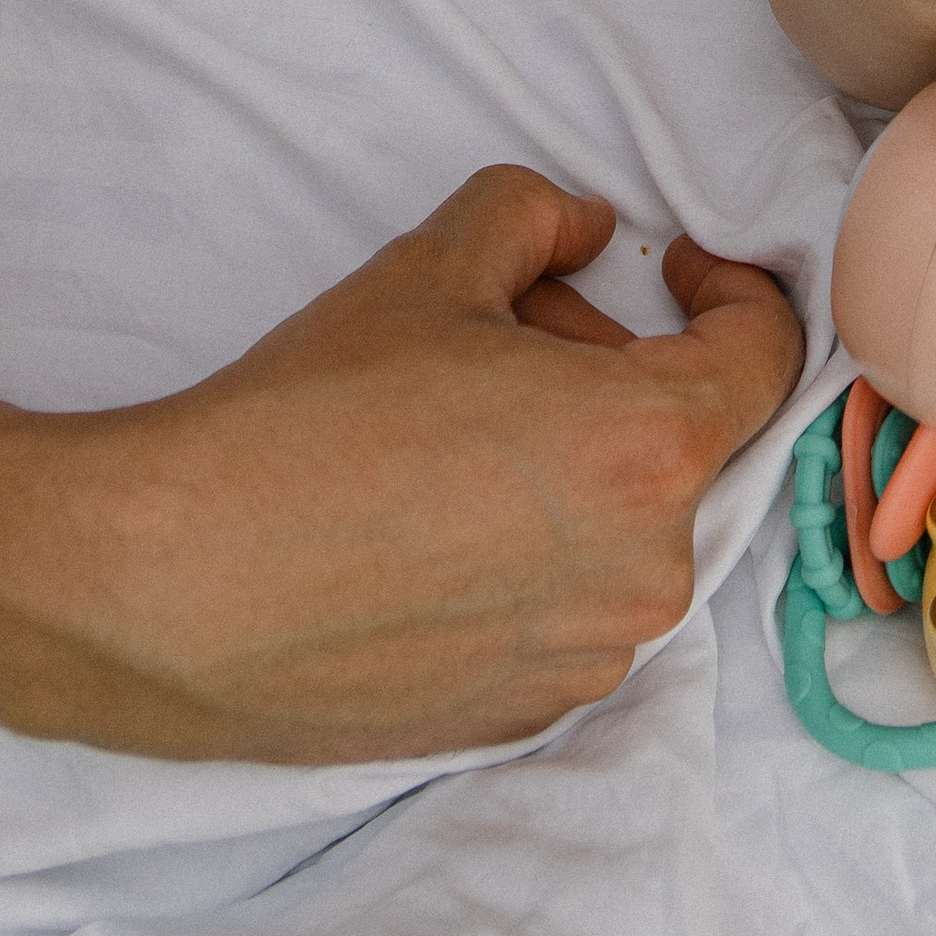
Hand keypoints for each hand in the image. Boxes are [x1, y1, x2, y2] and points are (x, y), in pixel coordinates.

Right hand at [0, 172, 801, 762]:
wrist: (168, 584)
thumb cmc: (305, 419)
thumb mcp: (430, 267)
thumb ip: (535, 218)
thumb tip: (587, 229)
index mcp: (651, 447)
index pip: (767, 355)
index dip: (733, 293)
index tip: (675, 270)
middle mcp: (649, 568)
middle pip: (680, 441)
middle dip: (615, 374)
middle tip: (510, 335)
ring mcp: (588, 656)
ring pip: (624, 529)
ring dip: (572, 469)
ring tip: (450, 434)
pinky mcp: (523, 717)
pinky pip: (568, 608)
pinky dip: (532, 554)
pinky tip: (427, 525)